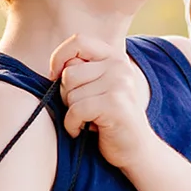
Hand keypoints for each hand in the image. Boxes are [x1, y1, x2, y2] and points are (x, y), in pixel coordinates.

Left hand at [49, 35, 156, 169]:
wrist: (135, 149)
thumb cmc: (108, 119)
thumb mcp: (97, 87)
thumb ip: (81, 70)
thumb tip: (55, 69)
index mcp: (114, 57)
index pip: (79, 41)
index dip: (59, 57)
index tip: (55, 76)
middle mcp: (119, 66)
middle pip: (69, 73)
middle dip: (67, 95)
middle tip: (83, 108)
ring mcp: (119, 83)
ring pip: (70, 94)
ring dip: (72, 113)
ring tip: (89, 119)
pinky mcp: (115, 103)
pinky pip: (76, 110)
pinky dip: (73, 125)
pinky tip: (84, 130)